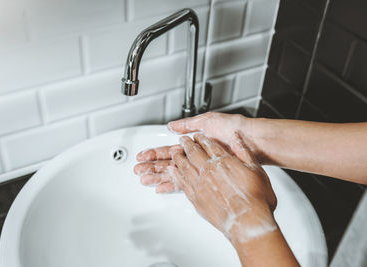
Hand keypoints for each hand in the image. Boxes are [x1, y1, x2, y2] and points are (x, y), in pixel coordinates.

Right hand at [134, 112, 261, 192]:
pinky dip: (174, 185)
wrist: (252, 140)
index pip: (170, 150)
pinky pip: (188, 182)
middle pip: (169, 163)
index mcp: (194, 144)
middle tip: (138, 171)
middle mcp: (197, 157)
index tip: (143, 157)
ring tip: (145, 180)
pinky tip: (163, 188)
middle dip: (153, 167)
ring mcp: (202, 168)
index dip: (155, 154)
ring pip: (175, 173)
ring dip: (159, 177)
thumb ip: (189, 124)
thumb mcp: (208, 121)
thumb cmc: (233, 129)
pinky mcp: (208, 176)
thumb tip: (172, 126)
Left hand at [168, 133, 276, 243]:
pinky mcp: (196, 198)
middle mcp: (209, 170)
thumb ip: (244, 152)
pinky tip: (172, 171)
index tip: (198, 136)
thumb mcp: (257, 170)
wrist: (247, 222)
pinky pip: (182, 182)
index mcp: (224, 162)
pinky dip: (175, 175)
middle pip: (194, 153)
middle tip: (182, 140)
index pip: (209, 145)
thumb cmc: (255, 199)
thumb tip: (236, 137)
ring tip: (175, 153)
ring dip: (179, 157)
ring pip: (185, 166)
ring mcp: (200, 184)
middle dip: (187, 145)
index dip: (202, 139)